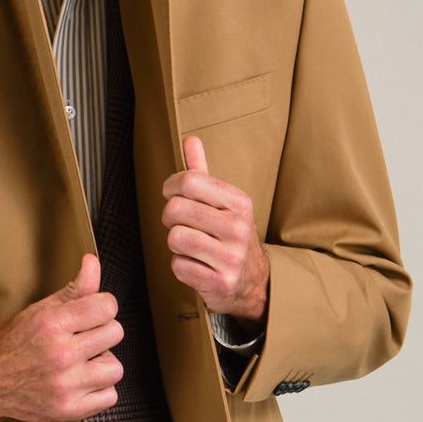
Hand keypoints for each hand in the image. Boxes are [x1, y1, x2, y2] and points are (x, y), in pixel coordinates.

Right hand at [0, 252, 123, 421]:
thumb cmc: (9, 343)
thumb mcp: (39, 310)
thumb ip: (73, 289)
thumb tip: (92, 262)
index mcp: (52, 325)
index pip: (107, 306)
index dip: (102, 306)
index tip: (91, 313)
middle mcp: (60, 355)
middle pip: (115, 333)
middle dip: (100, 333)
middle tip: (80, 339)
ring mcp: (65, 385)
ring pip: (115, 367)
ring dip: (102, 363)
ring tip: (81, 362)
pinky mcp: (67, 409)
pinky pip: (109, 396)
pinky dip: (99, 389)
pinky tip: (81, 382)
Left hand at [160, 135, 268, 324]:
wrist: (251, 281)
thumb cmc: (229, 235)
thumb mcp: (222, 202)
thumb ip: (202, 172)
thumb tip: (189, 139)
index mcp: (239, 202)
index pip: (189, 180)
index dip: (170, 186)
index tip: (171, 194)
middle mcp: (238, 228)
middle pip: (176, 209)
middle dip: (170, 217)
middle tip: (180, 223)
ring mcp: (230, 257)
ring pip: (174, 238)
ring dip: (175, 242)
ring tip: (189, 245)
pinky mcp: (219, 282)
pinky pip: (178, 266)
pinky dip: (181, 265)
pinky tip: (196, 264)